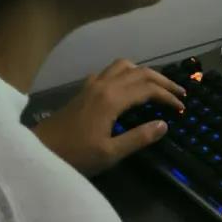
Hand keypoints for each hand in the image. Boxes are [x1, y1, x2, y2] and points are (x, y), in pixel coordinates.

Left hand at [34, 58, 185, 176]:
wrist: (39, 151)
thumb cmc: (74, 155)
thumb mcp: (110, 153)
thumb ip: (138, 138)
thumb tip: (164, 125)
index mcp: (112, 99)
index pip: (148, 89)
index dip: (168, 96)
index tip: (182, 107)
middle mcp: (103, 85)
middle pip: (140, 72)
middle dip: (162, 80)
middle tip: (178, 93)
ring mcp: (92, 85)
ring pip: (123, 66)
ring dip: (143, 72)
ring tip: (156, 86)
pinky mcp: (84, 90)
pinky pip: (109, 71)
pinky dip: (125, 74)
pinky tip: (127, 88)